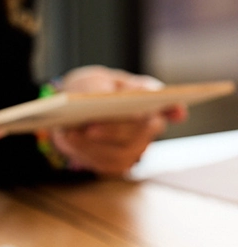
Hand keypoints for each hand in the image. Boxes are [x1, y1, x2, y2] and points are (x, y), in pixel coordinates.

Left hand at [50, 65, 186, 174]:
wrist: (72, 111)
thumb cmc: (90, 91)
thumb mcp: (94, 82)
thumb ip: (103, 89)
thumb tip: (109, 101)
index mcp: (149, 99)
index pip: (170, 105)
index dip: (174, 109)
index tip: (177, 111)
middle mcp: (148, 126)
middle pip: (139, 132)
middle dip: (114, 130)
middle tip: (91, 127)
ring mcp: (136, 148)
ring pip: (120, 153)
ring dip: (93, 145)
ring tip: (71, 133)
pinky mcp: (118, 164)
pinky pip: (103, 163)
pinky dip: (84, 152)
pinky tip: (69, 139)